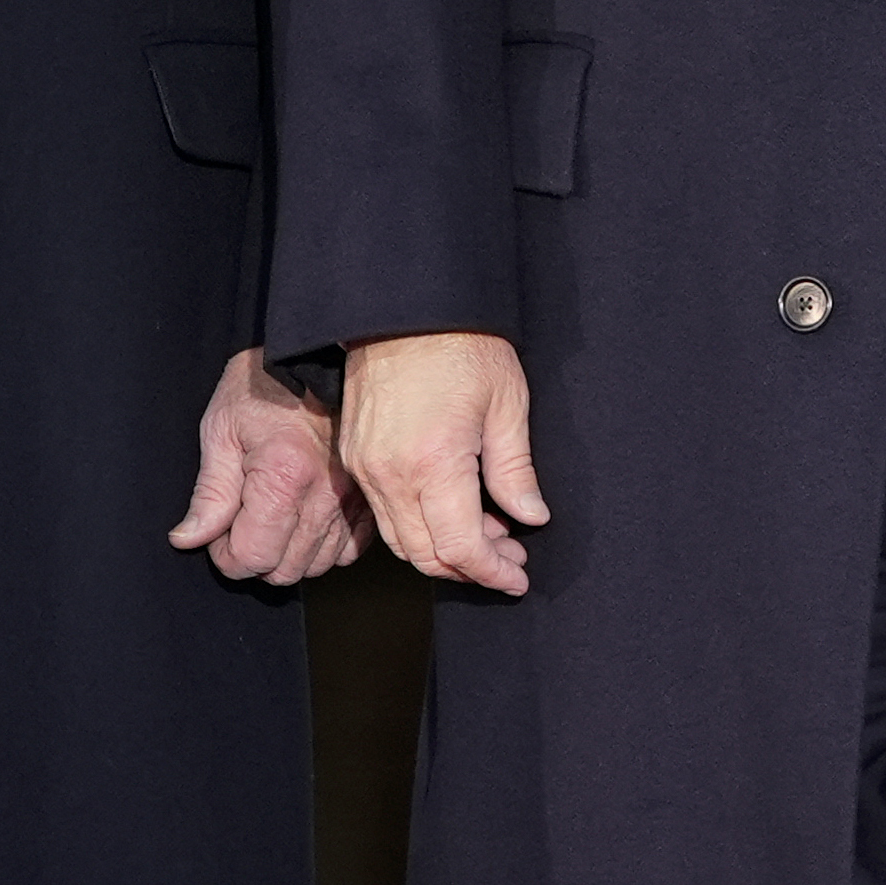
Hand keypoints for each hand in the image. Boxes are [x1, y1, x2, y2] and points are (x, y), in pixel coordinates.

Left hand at [171, 348, 364, 585]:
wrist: (311, 358)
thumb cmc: (262, 387)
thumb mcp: (220, 430)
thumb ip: (209, 494)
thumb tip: (189, 539)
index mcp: (284, 475)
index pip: (252, 556)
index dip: (224, 554)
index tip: (218, 531)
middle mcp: (325, 494)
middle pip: (284, 569)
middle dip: (254, 555)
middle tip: (242, 521)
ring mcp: (351, 499)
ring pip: (316, 566)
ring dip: (288, 554)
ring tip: (272, 518)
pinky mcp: (367, 499)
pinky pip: (346, 552)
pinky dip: (322, 547)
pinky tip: (302, 521)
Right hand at [340, 331, 544, 592]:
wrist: (404, 306)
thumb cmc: (461, 344)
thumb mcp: (507, 404)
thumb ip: (515, 471)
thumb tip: (530, 516)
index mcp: (433, 463)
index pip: (461, 547)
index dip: (492, 572)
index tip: (517, 577)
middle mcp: (391, 474)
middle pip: (426, 554)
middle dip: (470, 569)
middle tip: (508, 560)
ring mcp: (366, 467)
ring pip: (401, 541)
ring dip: (443, 551)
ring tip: (486, 538)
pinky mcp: (355, 456)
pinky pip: (384, 514)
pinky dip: (417, 527)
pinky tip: (451, 512)